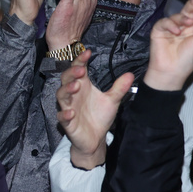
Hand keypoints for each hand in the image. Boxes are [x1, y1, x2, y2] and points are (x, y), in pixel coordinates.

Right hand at [57, 50, 133, 168]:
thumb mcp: (112, 100)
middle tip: (80, 70)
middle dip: (71, 73)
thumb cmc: (99, 117)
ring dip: (67, 90)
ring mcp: (68, 108)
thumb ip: (119, 88)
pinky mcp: (67, 123)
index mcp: (82, 86)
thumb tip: (131, 74)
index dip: (80, 60)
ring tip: (76, 86)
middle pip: (66, 79)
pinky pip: (62, 117)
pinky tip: (71, 112)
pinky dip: (65, 114)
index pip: (78, 68)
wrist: (95, 139)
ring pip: (61, 95)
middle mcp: (73, 95)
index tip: (88, 52)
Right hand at [143, 0, 192, 90]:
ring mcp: (170, 27)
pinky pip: (164, 22)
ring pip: (177, 16)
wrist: (172, 72)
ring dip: (182, 18)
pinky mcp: (159, 30)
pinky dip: (171, 26)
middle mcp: (183, 26)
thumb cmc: (187, 59)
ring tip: (188, 23)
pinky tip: (176, 32)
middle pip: (188, 11)